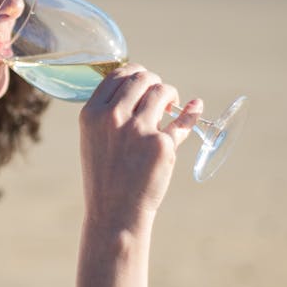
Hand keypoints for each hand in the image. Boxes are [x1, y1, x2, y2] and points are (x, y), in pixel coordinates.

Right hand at [80, 64, 200, 221]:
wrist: (114, 212)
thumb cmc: (105, 177)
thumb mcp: (95, 140)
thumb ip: (111, 114)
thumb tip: (143, 89)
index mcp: (92, 114)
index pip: (117, 74)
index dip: (135, 73)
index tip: (143, 83)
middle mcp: (113, 117)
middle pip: (142, 78)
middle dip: (154, 82)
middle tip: (160, 97)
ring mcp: (138, 129)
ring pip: (162, 91)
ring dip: (170, 94)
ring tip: (171, 107)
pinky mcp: (161, 144)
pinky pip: (182, 121)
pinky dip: (191, 112)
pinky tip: (194, 107)